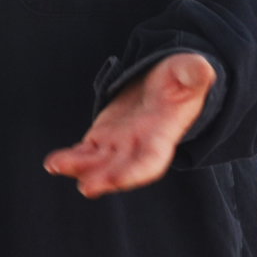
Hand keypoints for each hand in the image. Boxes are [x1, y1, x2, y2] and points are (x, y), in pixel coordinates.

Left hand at [43, 52, 215, 197]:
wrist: (163, 83)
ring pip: (97, 162)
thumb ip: (193, 73)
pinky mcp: (102, 137)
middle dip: (104, 177)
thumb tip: (203, 70)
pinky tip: (52, 163)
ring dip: (79, 167)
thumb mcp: (189, 72)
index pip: (150, 161)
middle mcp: (139, 145)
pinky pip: (84, 152)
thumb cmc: (180, 79)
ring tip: (56, 165)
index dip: (135, 172)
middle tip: (86, 186)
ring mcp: (118, 143)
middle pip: (121, 168)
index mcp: (162, 134)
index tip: (117, 179)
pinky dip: (69, 158)